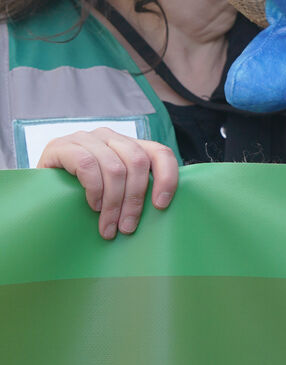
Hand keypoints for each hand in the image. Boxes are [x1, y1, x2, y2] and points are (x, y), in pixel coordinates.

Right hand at [38, 128, 178, 238]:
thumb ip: (135, 190)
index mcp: (129, 145)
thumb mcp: (114, 190)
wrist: (39, 191)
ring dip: (114, 203)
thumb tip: (162, 210)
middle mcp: (110, 136)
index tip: (161, 205)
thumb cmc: (82, 194)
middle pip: (137, 162)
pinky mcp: (61, 146)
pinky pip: (87, 165)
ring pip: (114, 167)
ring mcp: (85, 138)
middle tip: (127, 228)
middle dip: (134, 200)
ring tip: (108, 227)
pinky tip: (93, 206)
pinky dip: (94, 189)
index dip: (167, 177)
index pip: (160, 153)